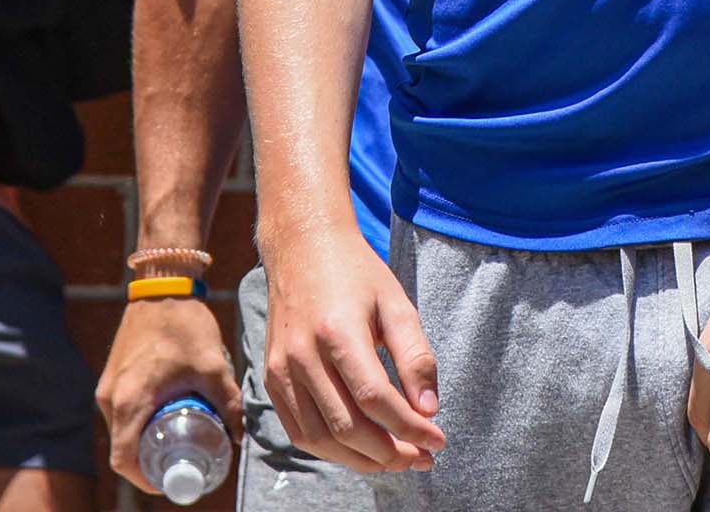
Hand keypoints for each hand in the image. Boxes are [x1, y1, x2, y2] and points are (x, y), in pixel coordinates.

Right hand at [96, 296, 242, 490]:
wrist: (163, 281)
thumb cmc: (184, 322)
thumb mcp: (212, 365)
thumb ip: (229, 401)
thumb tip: (241, 435)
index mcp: (129, 401)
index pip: (125, 460)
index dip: (146, 479)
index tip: (171, 479)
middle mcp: (110, 398)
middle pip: (123, 447)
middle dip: (150, 461)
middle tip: (180, 461)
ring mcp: (107, 386)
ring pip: (121, 429)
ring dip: (144, 438)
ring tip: (176, 438)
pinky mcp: (111, 375)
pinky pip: (120, 410)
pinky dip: (138, 420)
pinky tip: (164, 413)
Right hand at [262, 224, 445, 474]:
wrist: (303, 249)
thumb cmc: (356, 274)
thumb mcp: (396, 303)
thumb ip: (415, 356)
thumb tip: (428, 410)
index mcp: (338, 330)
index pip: (375, 399)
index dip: (409, 428)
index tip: (437, 441)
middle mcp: (303, 355)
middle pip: (348, 427)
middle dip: (390, 453)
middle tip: (422, 458)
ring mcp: (282, 371)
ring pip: (321, 439)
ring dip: (362, 460)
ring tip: (396, 459)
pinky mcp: (271, 380)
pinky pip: (300, 432)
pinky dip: (332, 449)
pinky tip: (361, 448)